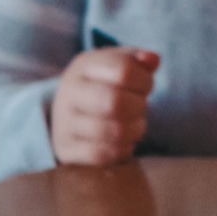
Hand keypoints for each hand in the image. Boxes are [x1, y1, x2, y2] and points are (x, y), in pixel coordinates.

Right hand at [49, 46, 158, 165]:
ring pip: (112, 131)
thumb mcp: (120, 64)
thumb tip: (152, 60)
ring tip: (135, 124)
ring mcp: (64, 123)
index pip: (124, 71)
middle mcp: (69, 93)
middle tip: (140, 106)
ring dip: (135, 130)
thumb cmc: (105, 83)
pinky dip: (122, 150)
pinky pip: (102, 155)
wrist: (69, 110)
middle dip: (139, 106)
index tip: (146, 86)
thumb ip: (140, 59)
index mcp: (84, 66)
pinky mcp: (66, 149)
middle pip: (116, 102)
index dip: (145, 81)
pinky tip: (125, 142)